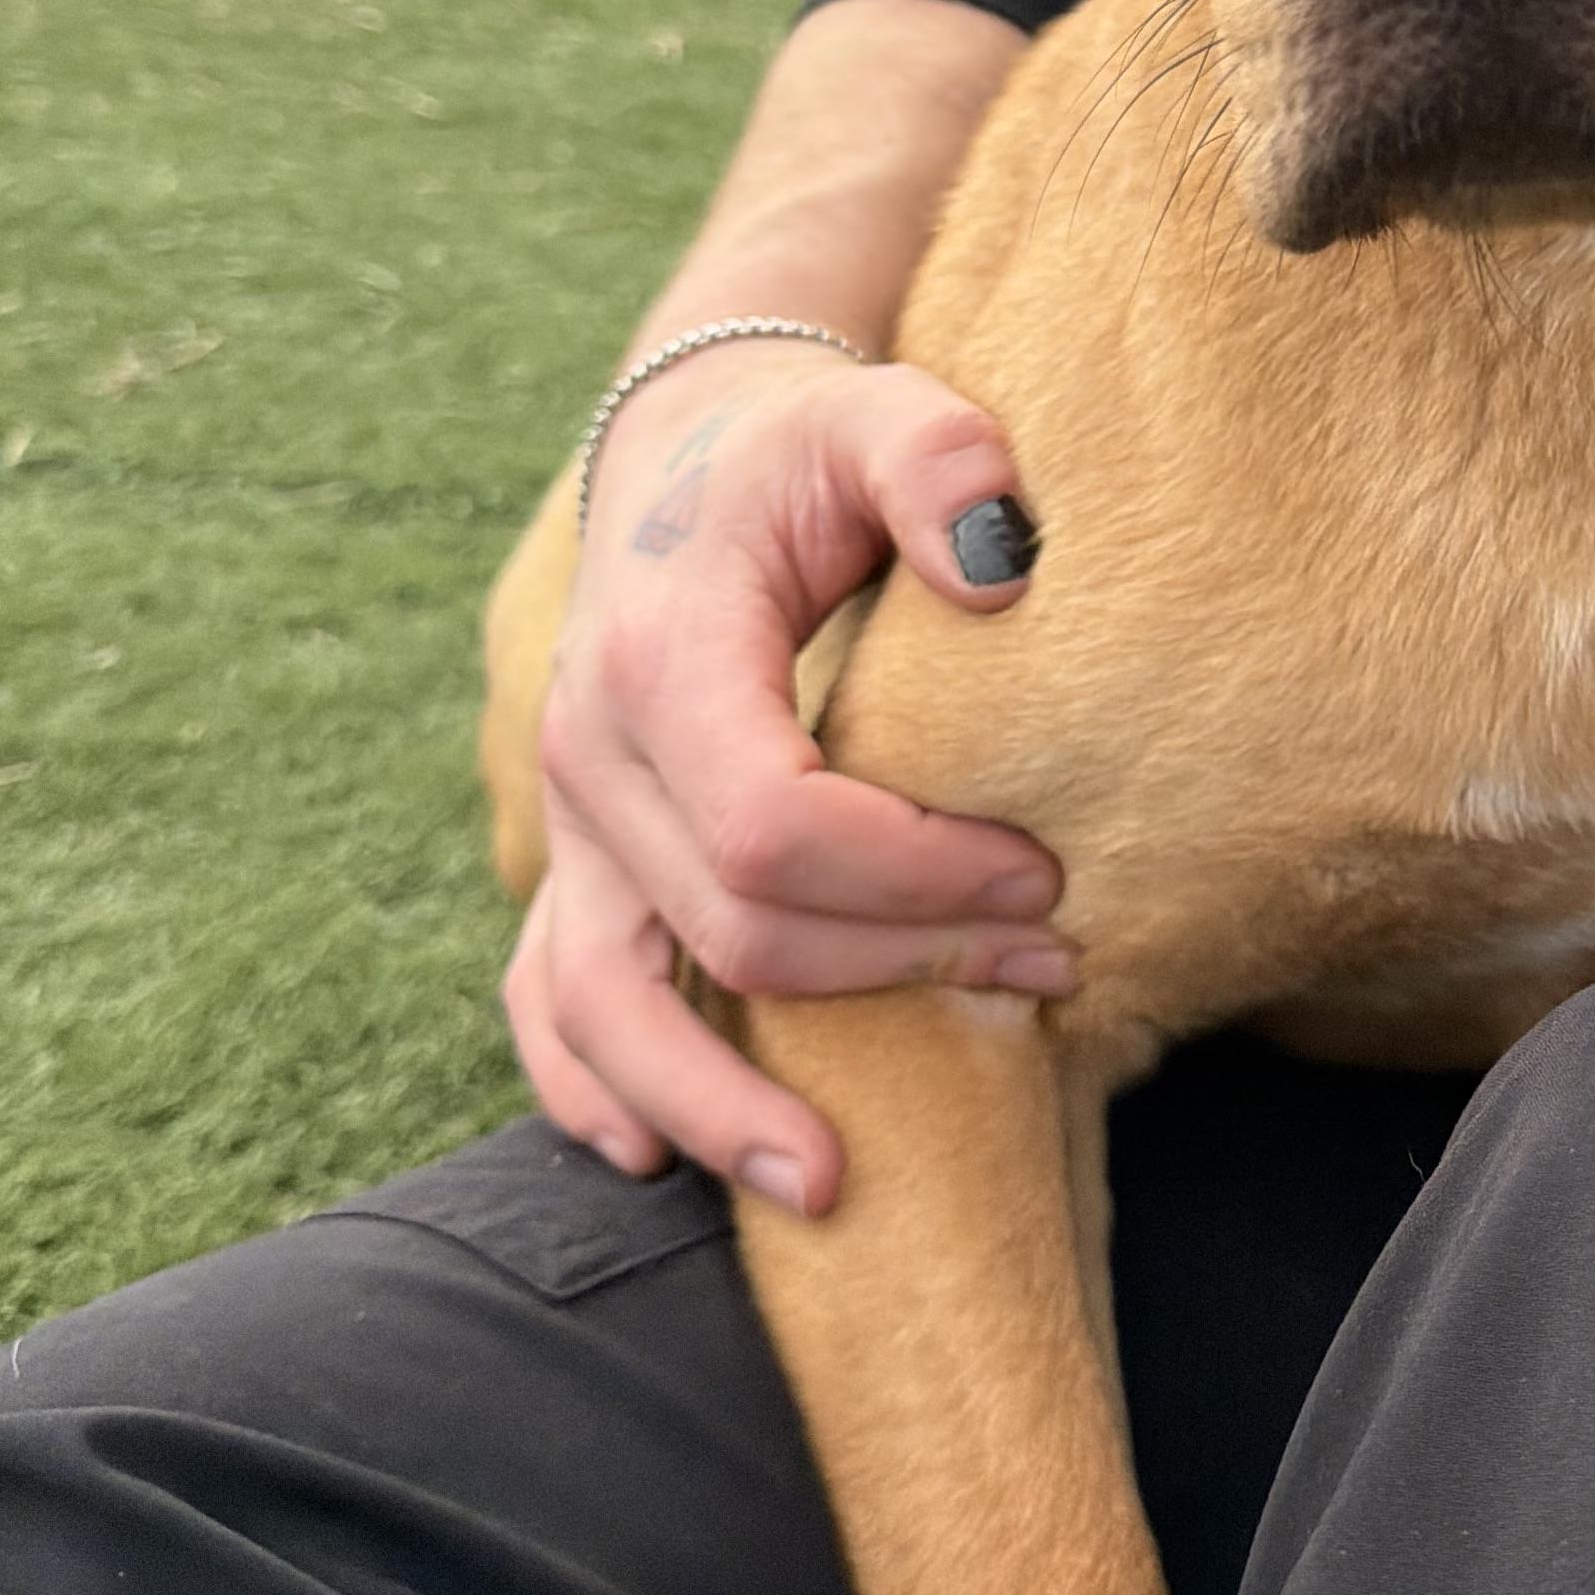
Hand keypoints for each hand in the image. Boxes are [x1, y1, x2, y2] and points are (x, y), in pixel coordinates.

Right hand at [502, 352, 1067, 1212]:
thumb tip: (998, 564)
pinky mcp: (572, 865)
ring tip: (828, 1183)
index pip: (774, 824)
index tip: (1038, 875)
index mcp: (662, 656)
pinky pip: (547, 1002)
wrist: (685, 456)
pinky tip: (655, 1154)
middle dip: (899, 968)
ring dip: (717, 1101)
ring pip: (609, 1004)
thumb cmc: (800, 451)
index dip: (914, 874)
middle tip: (1046, 963)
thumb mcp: (880, 411)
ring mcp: (568, 824)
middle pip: (736, 926)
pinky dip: (593, 1087)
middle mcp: (590, 753)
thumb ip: (943, 459)